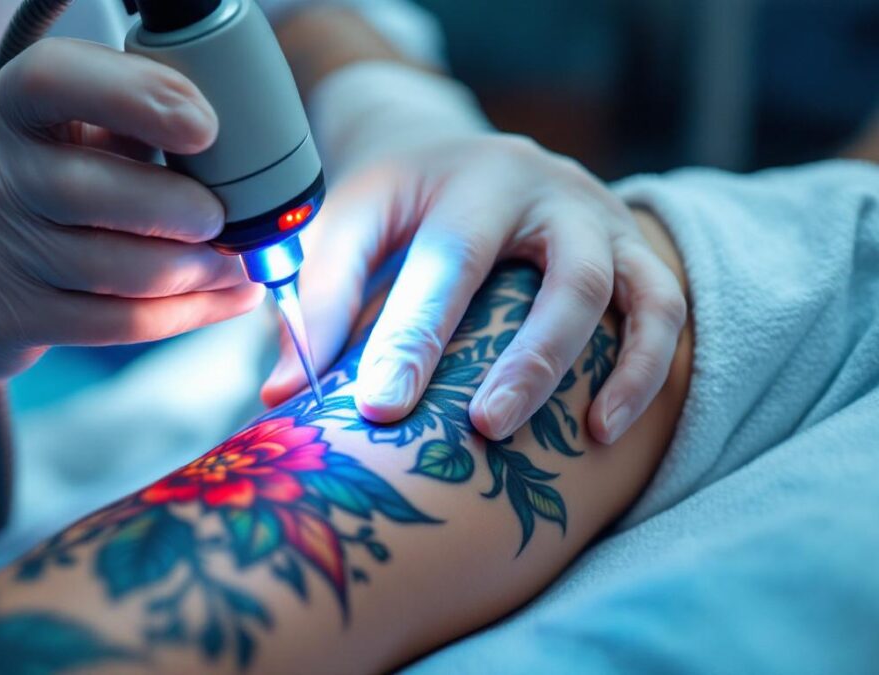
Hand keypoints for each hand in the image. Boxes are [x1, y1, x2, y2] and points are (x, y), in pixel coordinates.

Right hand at [0, 38, 263, 412]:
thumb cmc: (41, 190)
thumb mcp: (67, 137)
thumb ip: (132, 125)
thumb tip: (238, 150)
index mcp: (4, 109)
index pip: (56, 79)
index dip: (139, 97)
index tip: (204, 127)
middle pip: (99, 192)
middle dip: (187, 210)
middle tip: (225, 219)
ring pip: (123, 271)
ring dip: (202, 270)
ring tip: (237, 263)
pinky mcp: (13, 317)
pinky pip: (125, 322)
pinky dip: (194, 311)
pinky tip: (231, 297)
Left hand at [261, 64, 684, 444]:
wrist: (461, 150)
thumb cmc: (399, 202)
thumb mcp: (350, 227)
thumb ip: (320, 302)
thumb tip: (283, 395)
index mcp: (465, 181)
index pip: (444, 264)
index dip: (412, 339)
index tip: (380, 411)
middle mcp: (544, 191)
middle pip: (561, 275)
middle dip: (529, 358)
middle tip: (487, 430)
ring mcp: (597, 215)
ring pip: (630, 290)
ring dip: (615, 367)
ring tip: (587, 436)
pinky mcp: (632, 242)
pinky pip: (666, 305)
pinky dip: (649, 367)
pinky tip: (609, 426)